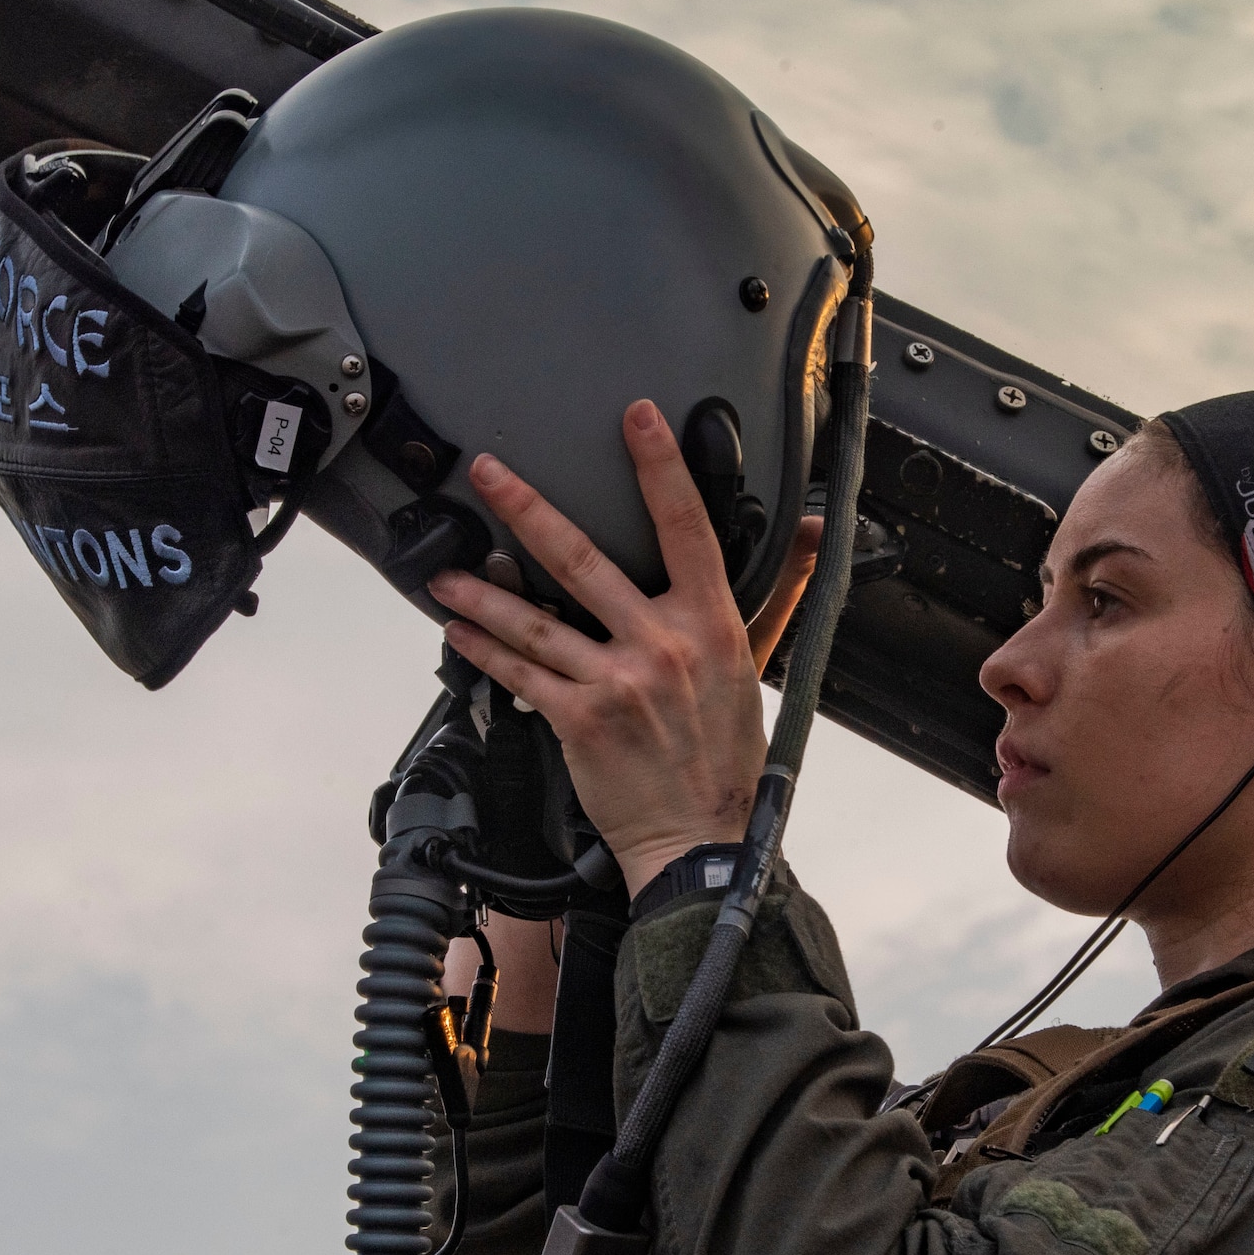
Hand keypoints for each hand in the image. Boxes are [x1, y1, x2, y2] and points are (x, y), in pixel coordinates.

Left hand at [429, 400, 816, 896]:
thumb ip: (779, 590)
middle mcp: (665, 645)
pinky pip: (522, 674)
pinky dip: (486, 649)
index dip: (661, 467)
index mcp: (714, 624)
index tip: (637, 416)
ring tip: (444, 570)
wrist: (701, 838)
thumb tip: (810, 529)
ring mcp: (619, 682)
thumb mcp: (763, 663)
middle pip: (584, 561)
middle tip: (489, 471)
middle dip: (528, 510)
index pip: (687, 528)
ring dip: (483, 591)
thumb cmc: (729, 754)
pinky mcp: (581, 721)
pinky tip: (458, 630)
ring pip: (536, 620)